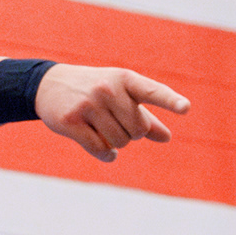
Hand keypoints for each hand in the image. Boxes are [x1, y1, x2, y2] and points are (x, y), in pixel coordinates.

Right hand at [34, 64, 187, 162]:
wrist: (49, 85)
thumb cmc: (94, 91)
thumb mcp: (120, 96)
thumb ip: (145, 116)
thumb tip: (167, 138)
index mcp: (125, 79)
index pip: (152, 91)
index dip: (170, 101)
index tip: (186, 108)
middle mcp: (107, 89)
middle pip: (138, 130)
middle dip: (132, 134)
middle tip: (118, 123)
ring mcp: (88, 105)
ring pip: (119, 142)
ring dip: (117, 144)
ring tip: (105, 131)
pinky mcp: (71, 122)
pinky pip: (101, 150)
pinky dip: (108, 155)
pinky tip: (108, 153)